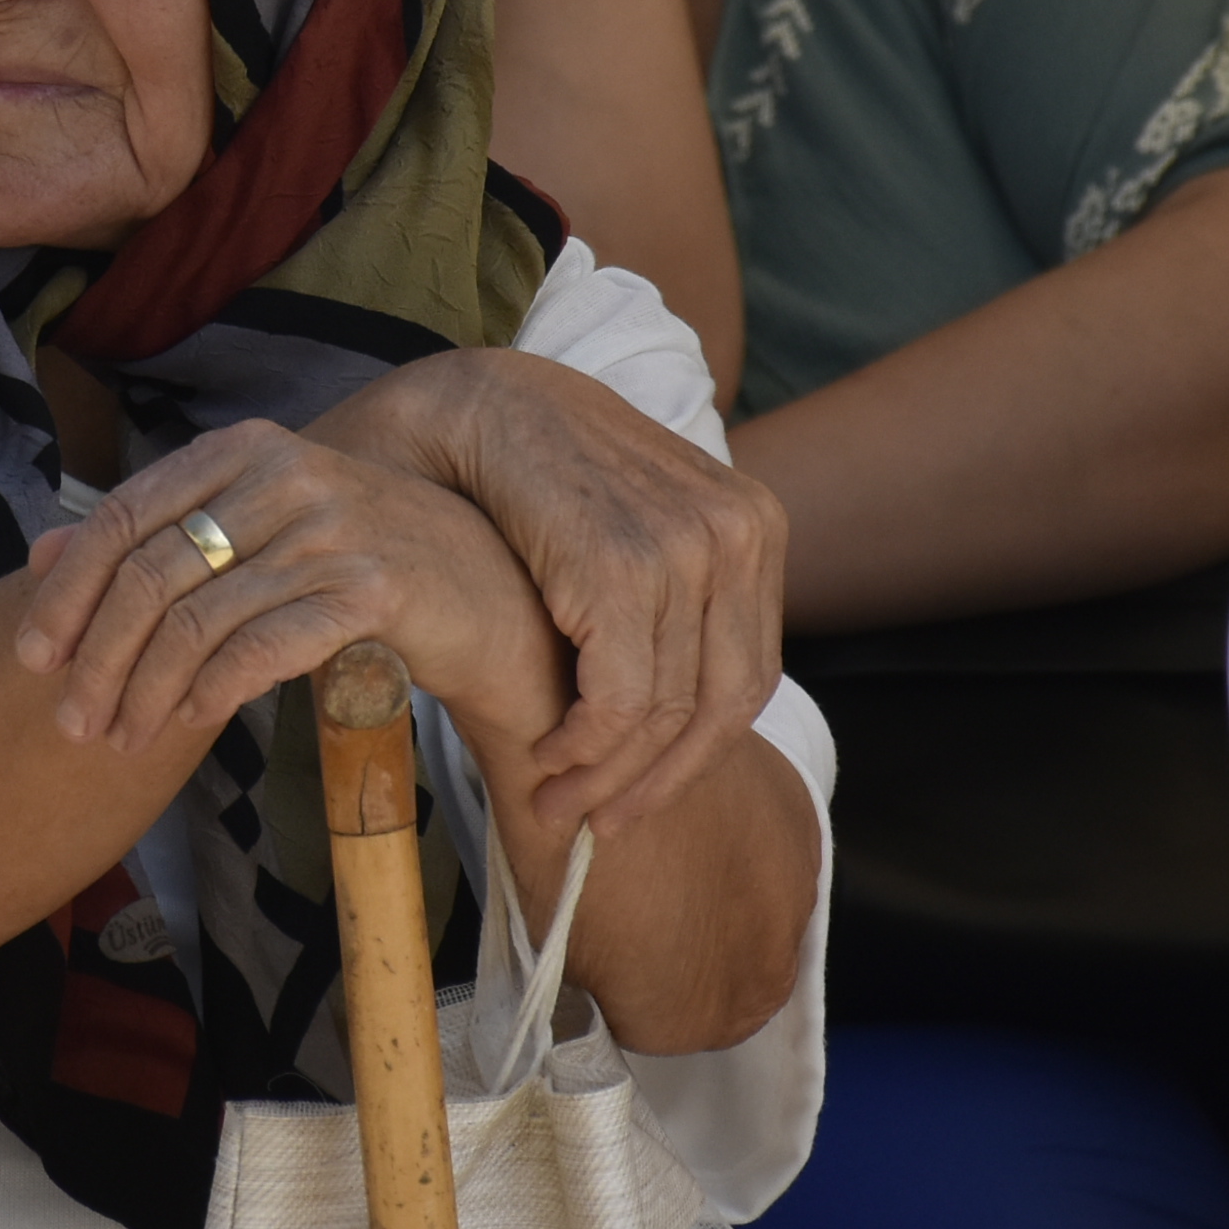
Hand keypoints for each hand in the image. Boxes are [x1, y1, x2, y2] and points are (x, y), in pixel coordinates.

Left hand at [15, 418, 566, 761]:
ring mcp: (331, 529)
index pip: (124, 517)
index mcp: (242, 449)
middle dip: (98, 657)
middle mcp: (284, 474)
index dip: (67, 592)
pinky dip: (213, 689)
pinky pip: (265, 647)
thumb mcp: (249, 533)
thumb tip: (39, 556)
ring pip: (201, 619)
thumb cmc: (348, 562)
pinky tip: (188, 719)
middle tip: (70, 721)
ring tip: (123, 737)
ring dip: (147, 690)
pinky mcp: (373, 588)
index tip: (33, 657)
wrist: (482, 586)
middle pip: (153, 573)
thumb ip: (155, 538)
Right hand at [312, 348, 786, 835]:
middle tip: (602, 823)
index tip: (641, 795)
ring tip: (559, 801)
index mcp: (755, 525)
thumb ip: (671, 600)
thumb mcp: (634, 527)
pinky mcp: (626, 567)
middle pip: (724, 706)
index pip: (749, 676)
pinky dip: (584, 746)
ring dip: (610, 776)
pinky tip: (546, 756)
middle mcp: (740, 533)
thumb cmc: (538, 475)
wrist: (473, 404)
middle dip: (660, 781)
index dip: (696, 754)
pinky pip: (623, 700)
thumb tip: (682, 710)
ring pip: (670, 713)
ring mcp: (690, 547)